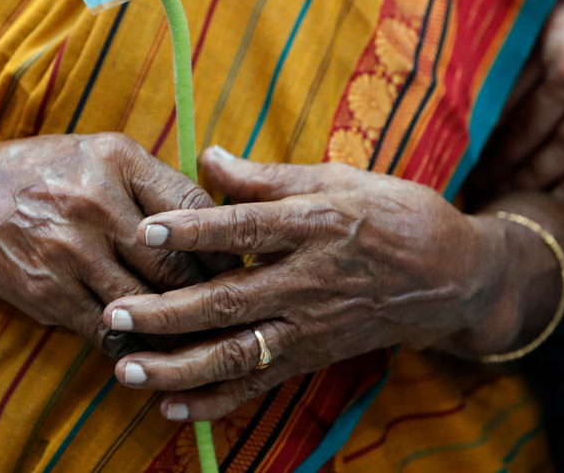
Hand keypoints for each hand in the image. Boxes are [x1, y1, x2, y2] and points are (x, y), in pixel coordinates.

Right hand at [0, 133, 231, 357]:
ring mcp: (71, 251)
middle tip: (231, 305)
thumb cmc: (49, 176)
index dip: (223, 240)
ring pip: (149, 302)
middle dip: (208, 290)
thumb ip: (156, 184)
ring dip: (177, 324)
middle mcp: (96, 203)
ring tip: (200, 333)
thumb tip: (219, 224)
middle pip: (177, 261)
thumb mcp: (101, 156)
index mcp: (118, 160)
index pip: (194, 205)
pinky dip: (136, 340)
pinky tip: (151, 343)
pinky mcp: (51, 293)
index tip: (238, 260)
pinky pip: (110, 328)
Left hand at [100, 147, 508, 419]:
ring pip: (237, 354)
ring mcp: (309, 327)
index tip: (146, 228)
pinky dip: (214, 403)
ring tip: (126, 370)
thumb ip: (266, 176)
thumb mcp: (336, 180)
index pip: (245, 228)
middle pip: (229, 301)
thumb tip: (205, 156)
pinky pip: (258, 386)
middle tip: (113, 313)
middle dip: (166, 311)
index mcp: (313, 225)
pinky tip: (169, 408)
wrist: (451, 275)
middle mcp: (308, 281)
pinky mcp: (311, 358)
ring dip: (178, 366)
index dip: (195, 230)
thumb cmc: (391, 214)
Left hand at [488, 0, 563, 201]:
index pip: (505, 93)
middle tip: (478, 181)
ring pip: (560, 150)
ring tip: (510, 194)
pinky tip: (561, 196)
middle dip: (500, 159)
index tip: (468, 142)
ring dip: (532, 177)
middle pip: (525, 128)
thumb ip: (553, 32)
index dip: (485, 123)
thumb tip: (524, 54)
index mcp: (552, 40)